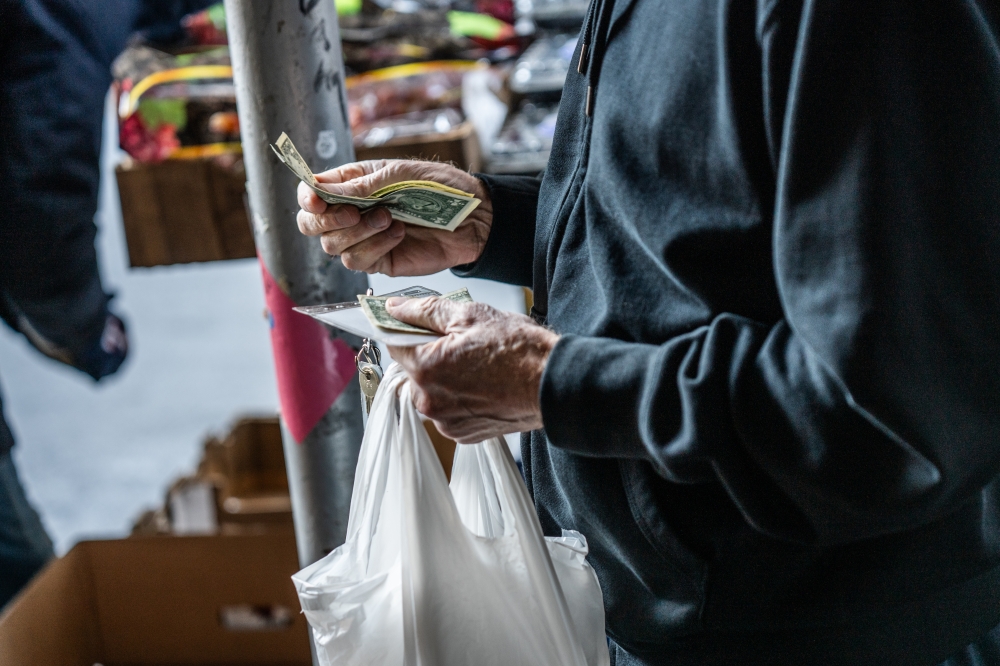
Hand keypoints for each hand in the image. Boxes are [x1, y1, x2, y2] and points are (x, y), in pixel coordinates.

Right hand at [296, 160, 492, 275]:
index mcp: (351, 185)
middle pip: (311, 225)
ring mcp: (363, 239)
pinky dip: (374, 246)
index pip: (311, 193)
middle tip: (353, 213)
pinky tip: (398, 234)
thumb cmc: (438, 187)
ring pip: (333, 246)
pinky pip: (357, 261)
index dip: (307, 197)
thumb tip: (323, 192)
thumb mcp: (399, 175)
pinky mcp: (378, 261)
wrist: (472, 217)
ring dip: (358, 232)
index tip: (318, 200)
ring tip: (389, 218)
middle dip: (326, 220)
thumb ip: (361, 185)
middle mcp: (351, 213)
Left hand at [386, 296, 558, 442]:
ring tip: (478, 364)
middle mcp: (429, 402)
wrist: (555, 384)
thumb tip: (396, 308)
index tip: (418, 323)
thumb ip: (425, 310)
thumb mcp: (469, 315)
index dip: (406, 329)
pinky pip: (449, 410)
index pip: (394, 343)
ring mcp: (446, 422)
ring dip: (445, 377)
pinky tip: (483, 384)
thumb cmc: (519, 350)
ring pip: (431, 391)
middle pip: (413, 370)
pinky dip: (459, 397)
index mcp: (426, 370)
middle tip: (461, 342)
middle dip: (430, 354)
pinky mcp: (463, 434)